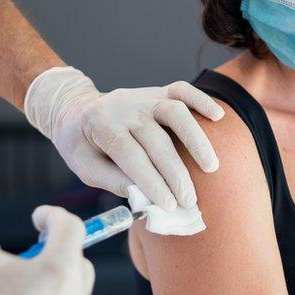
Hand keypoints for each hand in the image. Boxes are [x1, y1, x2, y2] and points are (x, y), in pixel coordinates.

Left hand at [24, 67, 224, 210]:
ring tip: (210, 167)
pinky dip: (201, 100)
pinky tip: (217, 117)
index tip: (169, 205)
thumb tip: (144, 197)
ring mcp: (142, 96)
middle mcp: (123, 107)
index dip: (151, 181)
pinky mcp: (157, 92)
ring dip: (195, 139)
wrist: (77, 111)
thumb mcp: (84, 167)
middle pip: (155, 139)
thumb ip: (112, 180)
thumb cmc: (83, 145)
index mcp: (100, 125)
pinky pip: (181, 90)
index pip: (131, 155)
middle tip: (189, 200)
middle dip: (175, 173)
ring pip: (174, 110)